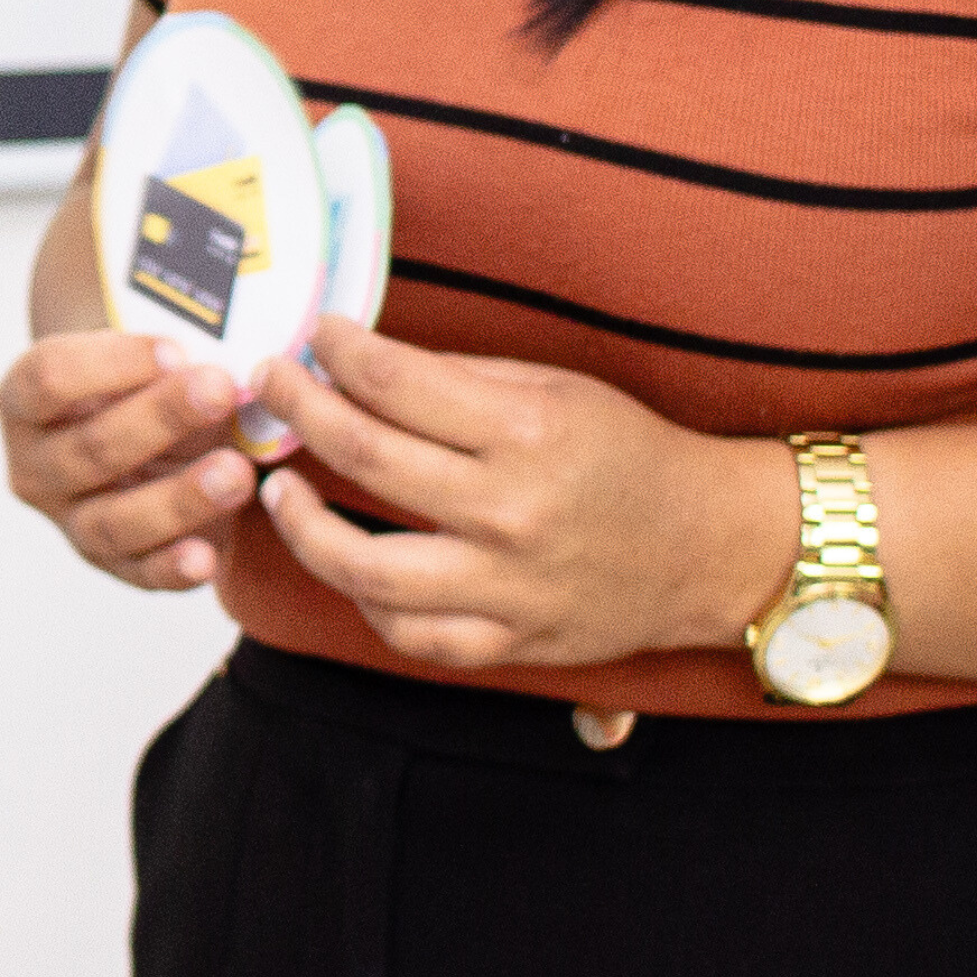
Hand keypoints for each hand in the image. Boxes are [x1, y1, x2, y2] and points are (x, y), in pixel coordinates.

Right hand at [0, 327, 265, 590]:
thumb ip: (161, 343)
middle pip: (90, 448)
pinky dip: (172, 568)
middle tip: (220, 390)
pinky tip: (206, 557)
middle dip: (160, 419)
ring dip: (178, 498)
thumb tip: (219, 335)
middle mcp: (34, 466)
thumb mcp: (138, 353)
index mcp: (22, 401)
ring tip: (237, 473)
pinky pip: (140, 572)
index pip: (50, 377)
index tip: (176, 348)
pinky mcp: (115, 562)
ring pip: (114, 520)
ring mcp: (70, 521)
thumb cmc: (142, 381)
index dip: (112, 364)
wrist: (144, 432)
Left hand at [244, 319, 778, 673]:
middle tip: (267, 387)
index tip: (314, 336)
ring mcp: (507, 586)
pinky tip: (346, 566)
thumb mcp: (558, 389)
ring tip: (276, 489)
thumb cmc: (631, 455)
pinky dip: (365, 601)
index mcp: (528, 431)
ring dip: (302, 524)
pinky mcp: (510, 640)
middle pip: (366, 457)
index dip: (337, 351)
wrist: (709, 546)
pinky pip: (411, 634)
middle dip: (298, 411)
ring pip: (366, 567)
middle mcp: (512, 510)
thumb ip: (460, 378)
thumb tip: (360, 361)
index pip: (397, 381)